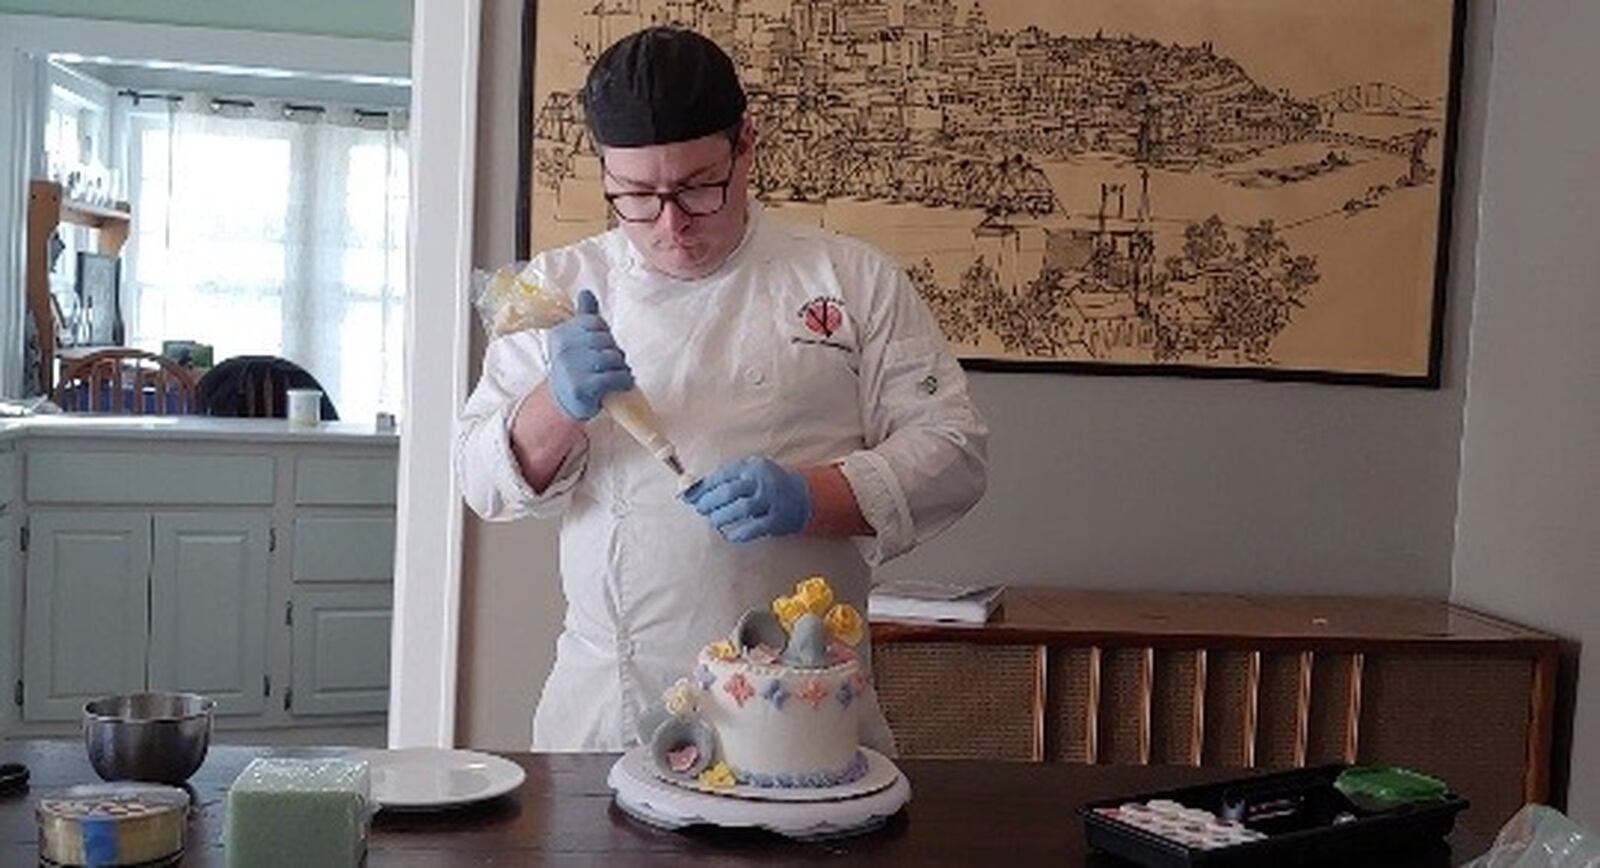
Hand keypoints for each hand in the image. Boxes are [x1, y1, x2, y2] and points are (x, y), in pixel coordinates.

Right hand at [545, 290, 632, 420]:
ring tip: (618, 373)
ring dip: (621, 367)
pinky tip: (623, 383)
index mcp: (561, 334)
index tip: (601, 348)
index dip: (605, 336)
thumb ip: (583, 317)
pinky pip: (614, 377)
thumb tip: (586, 292)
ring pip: (612, 358)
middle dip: (615, 352)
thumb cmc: (575, 367)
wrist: (563, 402)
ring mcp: (571, 368)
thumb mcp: (574, 340)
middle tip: (613, 364)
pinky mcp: (582, 387)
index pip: (596, 324)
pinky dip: (624, 380)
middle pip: (606, 341)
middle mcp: (563, 350)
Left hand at [682, 457, 811, 542]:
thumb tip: (694, 491)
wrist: (801, 497)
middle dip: (709, 502)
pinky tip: (730, 535)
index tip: (691, 495)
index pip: (722, 475)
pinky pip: (754, 528)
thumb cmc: (767, 485)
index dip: (704, 487)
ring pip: (741, 508)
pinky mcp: (776, 519)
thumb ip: (726, 479)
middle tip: (701, 509)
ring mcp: (771, 500)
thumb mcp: (750, 473)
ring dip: (722, 516)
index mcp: (752, 467)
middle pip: (729, 491)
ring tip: (714, 521)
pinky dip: (739, 533)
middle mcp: (762, 481)